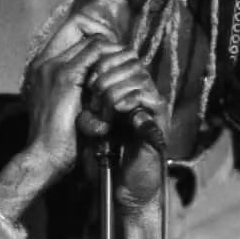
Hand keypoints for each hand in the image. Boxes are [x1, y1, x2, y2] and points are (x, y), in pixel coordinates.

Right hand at [20, 16, 137, 180]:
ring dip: (111, 50)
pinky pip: (94, 54)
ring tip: (125, 62)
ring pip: (90, 40)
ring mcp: (52, 67)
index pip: (69, 31)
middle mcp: (44, 62)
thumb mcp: (66, 104)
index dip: (92, 34)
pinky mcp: (64, 77)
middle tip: (123, 53)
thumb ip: (76, 85)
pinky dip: (110, 59)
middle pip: (80, 30)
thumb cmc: (58, 136)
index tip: (109, 49)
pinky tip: (120, 73)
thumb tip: (99, 75)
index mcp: (41, 67)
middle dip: (106, 39)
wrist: (44, 154)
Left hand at [80, 40, 169, 210]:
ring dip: (113, 90)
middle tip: (93, 100)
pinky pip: (145, 96)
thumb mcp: (89, 119)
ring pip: (136, 75)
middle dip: (104, 75)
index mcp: (125, 86)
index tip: (84, 83)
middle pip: (127, 59)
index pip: (117, 54)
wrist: (121, 184)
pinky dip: (127, 100)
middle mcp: (141, 90)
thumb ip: (88, 98)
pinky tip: (115, 113)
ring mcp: (152, 102)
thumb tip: (79, 73)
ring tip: (103, 110)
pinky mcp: (160, 118)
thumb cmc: (104, 154)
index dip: (99, 61)